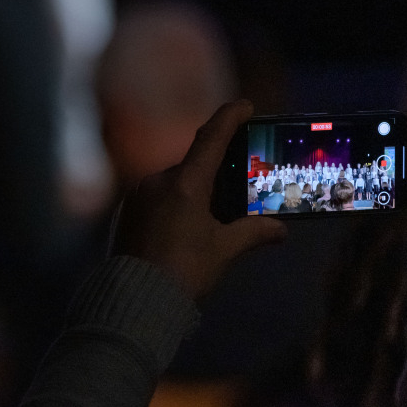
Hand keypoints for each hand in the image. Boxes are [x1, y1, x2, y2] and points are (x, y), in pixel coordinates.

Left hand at [111, 100, 286, 297]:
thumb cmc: (184, 271)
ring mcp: (137, 196)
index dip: (230, 118)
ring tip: (213, 218)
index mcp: (184, 183)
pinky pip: (157, 199)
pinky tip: (185, 229)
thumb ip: (253, 233)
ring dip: (194, 193)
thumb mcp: (225, 250)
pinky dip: (175, 205)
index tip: (245, 105)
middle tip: (238, 186)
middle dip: (216, 174)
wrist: (135, 300)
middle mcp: (157, 181)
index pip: (211, 138)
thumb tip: (280, 230)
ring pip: (174, 184)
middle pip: (193, 166)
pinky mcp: (126, 212)